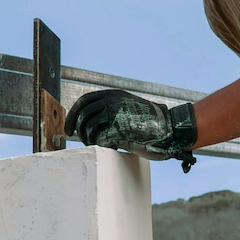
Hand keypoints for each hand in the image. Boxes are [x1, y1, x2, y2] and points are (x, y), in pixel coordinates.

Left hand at [65, 89, 197, 172]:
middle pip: (82, 116)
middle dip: (77, 130)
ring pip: (88, 129)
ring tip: (100, 144)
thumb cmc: (150, 123)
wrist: (170, 128)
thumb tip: (87, 121)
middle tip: (81, 140)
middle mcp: (112, 101)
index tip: (69, 128)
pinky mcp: (120, 127)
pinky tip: (113, 145)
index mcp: (113, 94)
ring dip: (90, 140)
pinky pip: (100, 139)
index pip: (84, 101)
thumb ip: (110, 109)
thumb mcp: (128, 107)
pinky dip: (103, 145)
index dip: (73, 115)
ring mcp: (116, 113)